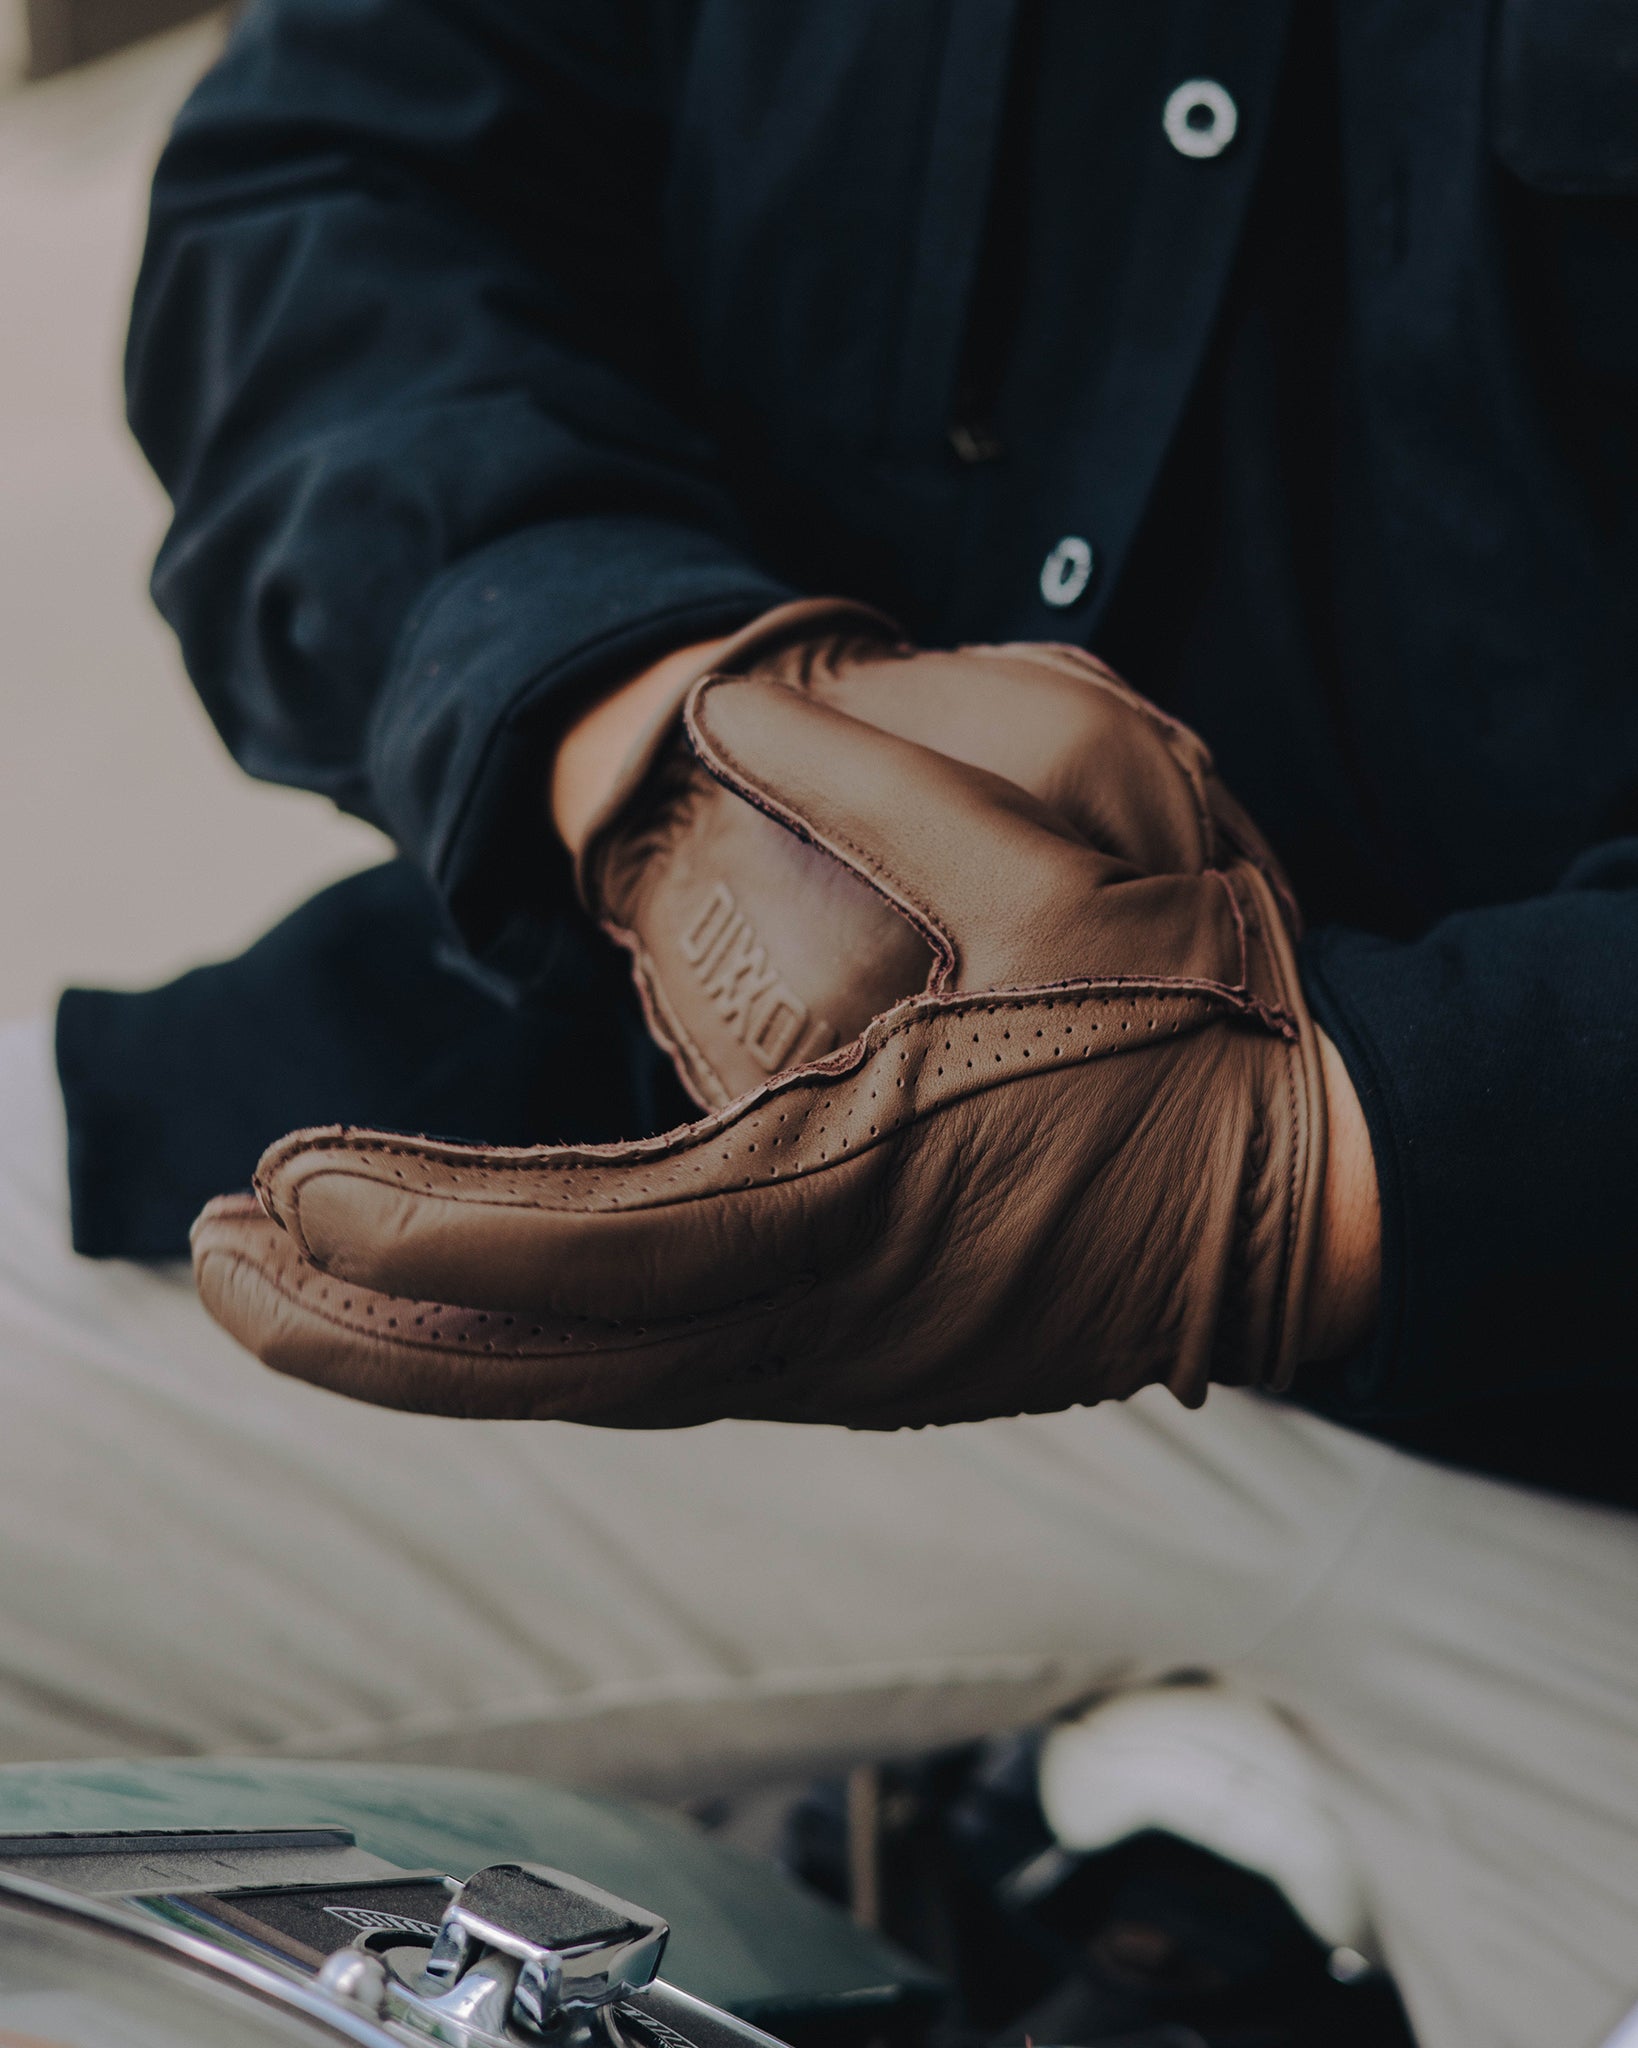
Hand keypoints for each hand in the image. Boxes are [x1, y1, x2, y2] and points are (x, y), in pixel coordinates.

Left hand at [193, 669, 1343, 1424]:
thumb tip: (727, 706)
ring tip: (296, 1283)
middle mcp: (828, 1313)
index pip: (588, 1255)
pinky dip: (534, 1347)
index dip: (420, 1234)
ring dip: (430, 1349)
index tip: (288, 1185)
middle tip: (216, 1260)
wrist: (1315, 1187)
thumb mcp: (1075, 848)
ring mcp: (843, 1353)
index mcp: (861, 1195)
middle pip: (549, 1364)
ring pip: (592, 1386)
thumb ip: (886, 770)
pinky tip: (461, 1297)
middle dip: (365, 1326)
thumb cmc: (1206, 1019)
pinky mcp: (858, 1351)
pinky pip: (659, 1370)